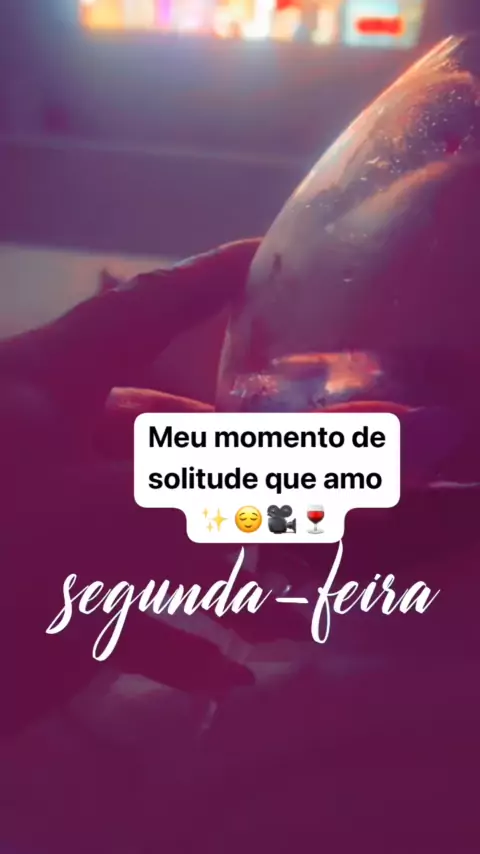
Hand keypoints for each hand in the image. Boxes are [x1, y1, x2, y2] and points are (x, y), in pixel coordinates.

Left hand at [0, 238, 304, 735]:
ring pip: (146, 520)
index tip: (265, 260)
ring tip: (281, 601)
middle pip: (162, 433)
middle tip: (305, 486)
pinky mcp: (39, 578)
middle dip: (234, 468)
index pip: (141, 313)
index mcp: (43, 388)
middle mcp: (46, 440)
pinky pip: (116, 597)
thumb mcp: (86, 522)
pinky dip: (169, 630)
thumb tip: (296, 489)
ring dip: (213, 562)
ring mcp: (43, 512)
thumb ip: (199, 501)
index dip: (207, 283)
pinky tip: (221, 671)